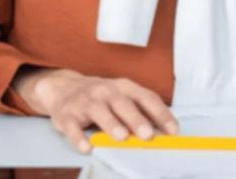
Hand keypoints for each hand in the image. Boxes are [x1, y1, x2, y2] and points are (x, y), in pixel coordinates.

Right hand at [13, 67, 178, 153]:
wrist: (63, 88)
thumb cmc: (101, 97)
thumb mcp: (122, 97)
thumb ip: (141, 111)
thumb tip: (165, 132)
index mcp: (124, 87)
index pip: (146, 97)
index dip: (161, 113)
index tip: (173, 130)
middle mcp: (105, 91)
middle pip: (122, 103)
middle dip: (136, 119)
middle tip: (147, 134)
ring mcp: (85, 101)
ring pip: (99, 111)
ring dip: (111, 123)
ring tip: (121, 137)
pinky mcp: (66, 114)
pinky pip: (72, 126)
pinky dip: (78, 137)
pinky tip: (87, 147)